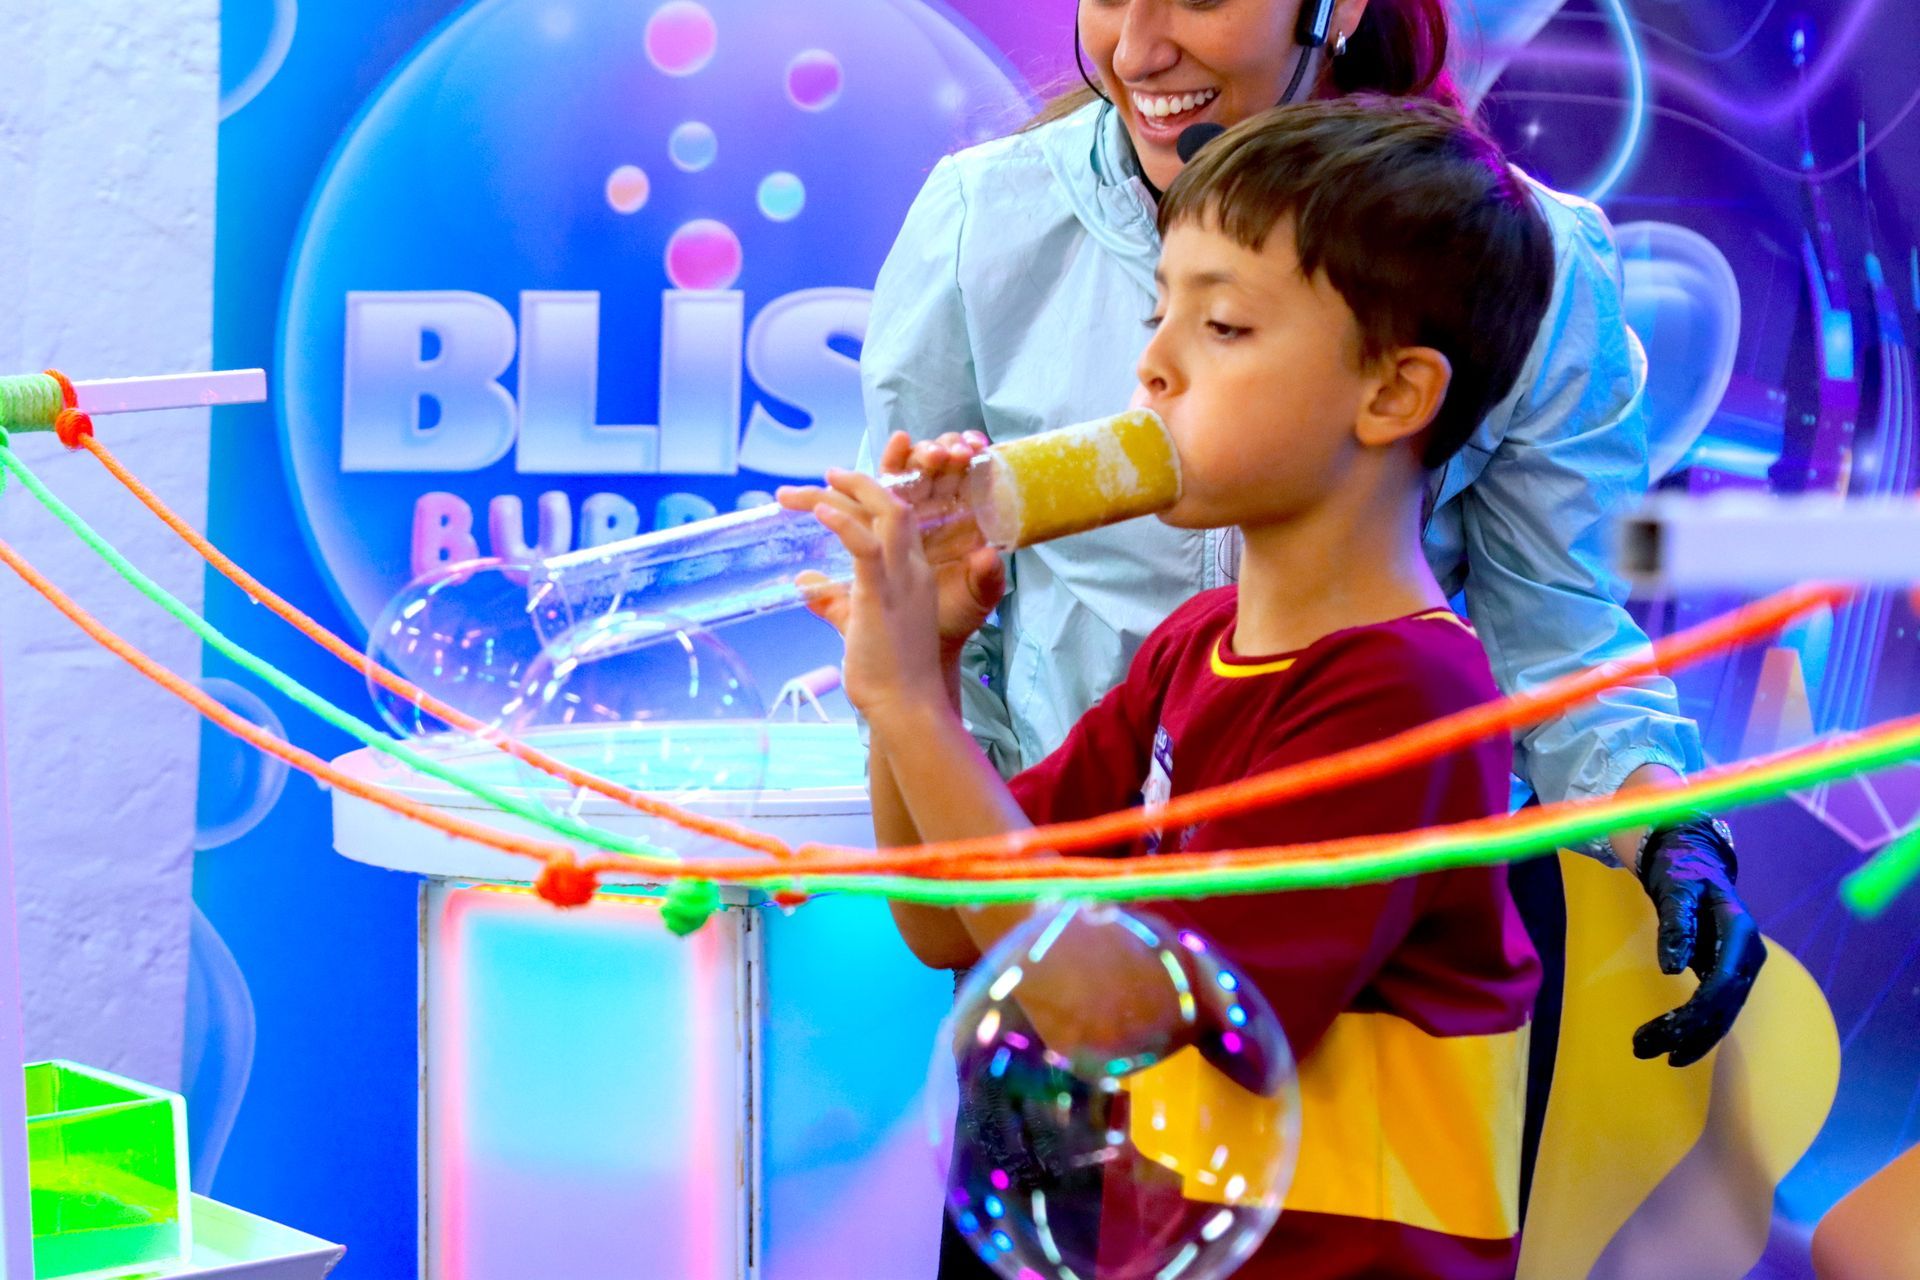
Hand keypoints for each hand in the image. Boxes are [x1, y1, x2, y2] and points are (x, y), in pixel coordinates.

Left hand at [778, 431, 1004, 657]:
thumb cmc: (888, 675)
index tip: (842, 484)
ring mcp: (901, 581)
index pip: (901, 520)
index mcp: (914, 576)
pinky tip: (820, 510)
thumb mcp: (858, 626)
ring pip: (887, 514)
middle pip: (895, 505)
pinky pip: (866, 547)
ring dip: (854, 490)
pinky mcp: (880, 596)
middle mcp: (913, 571)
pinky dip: (843, 523)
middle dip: (861, 482)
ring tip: (823, 479)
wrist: (907, 707)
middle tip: (828, 473)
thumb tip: (804, 585)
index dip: (876, 494)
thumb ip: (833, 602)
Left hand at [1631, 815, 1766, 1067]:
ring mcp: (1740, 968)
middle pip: (1723, 1006)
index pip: (1724, 982)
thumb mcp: (1675, 890)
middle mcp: (1748, 956)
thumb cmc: (1683, 872)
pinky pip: (1713, 1009)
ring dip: (1687, 1038)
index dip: (1698, 1011)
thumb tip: (1671, 970)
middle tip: (1644, 1050)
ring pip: (1720, 1015)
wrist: (1694, 865)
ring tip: (1646, 1052)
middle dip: (1686, 1033)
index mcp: (1740, 932)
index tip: (1669, 1030)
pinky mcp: (1726, 975)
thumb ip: (1675, 925)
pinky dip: (1691, 1029)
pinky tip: (1668, 1046)